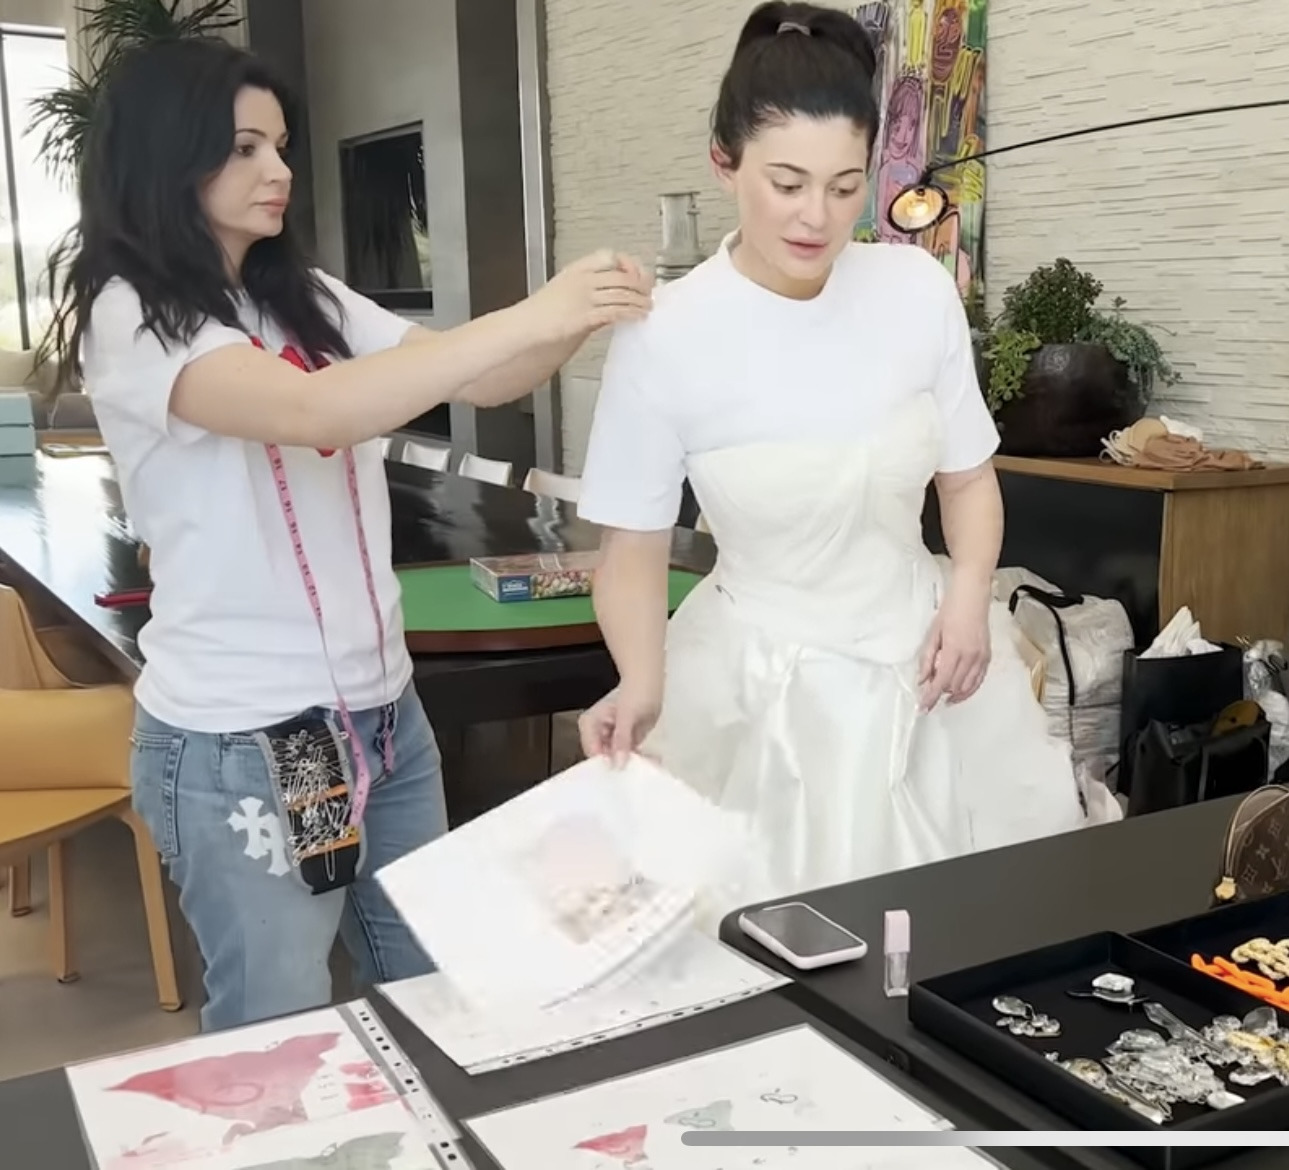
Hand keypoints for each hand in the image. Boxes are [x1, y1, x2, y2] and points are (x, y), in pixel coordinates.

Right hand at [526, 250, 653, 341]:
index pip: (608, 256)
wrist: (526, 326)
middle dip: (640, 284)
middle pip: (621, 275)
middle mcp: (582, 280)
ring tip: (647, 306)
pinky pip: (616, 311)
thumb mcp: (564, 288)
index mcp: (576, 269)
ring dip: (639, 300)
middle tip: (649, 291)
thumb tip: (609, 291)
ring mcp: (585, 298)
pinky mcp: (586, 317)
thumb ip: (587, 286)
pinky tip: (638, 316)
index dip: (626, 263)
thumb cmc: (542, 311)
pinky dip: (631, 313)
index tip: (637, 271)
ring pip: (622, 294)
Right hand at [578, 682, 660, 768]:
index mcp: (589, 725)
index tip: (625, 770)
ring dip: (634, 763)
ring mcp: (610, 738)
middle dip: (623, 765)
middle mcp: (596, 734)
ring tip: (651, 760)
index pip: (593, 753)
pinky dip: (639, 758)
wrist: (650, 681)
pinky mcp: (623, 742)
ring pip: (618, 760)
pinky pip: (629, 756)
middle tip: (641, 766)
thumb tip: (618, 763)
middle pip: (605, 759)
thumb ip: (622, 740)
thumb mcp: (628, 716)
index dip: (607, 764)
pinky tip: (652, 757)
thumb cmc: (636, 691)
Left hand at [917, 574, 990, 711]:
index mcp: (954, 651)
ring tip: (943, 697)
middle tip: (929, 696)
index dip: (931, 697)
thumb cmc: (950, 611)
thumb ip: (927, 659)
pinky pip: (979, 680)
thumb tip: (923, 680)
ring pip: (968, 687)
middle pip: (954, 687)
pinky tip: (960, 690)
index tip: (923, 708)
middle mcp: (970, 657)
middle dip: (940, 694)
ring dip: (955, 695)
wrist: (972, 597)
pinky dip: (969, 688)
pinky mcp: (988, 656)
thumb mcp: (933, 635)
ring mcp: (981, 657)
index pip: (941, 682)